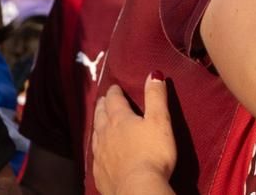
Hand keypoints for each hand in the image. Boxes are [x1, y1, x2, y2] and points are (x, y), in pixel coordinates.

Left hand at [92, 76, 175, 194]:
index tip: (114, 87)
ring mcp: (100, 155)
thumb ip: (156, 97)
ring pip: (96, 135)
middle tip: (103, 100)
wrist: (137, 189)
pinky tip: (99, 152)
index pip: (114, 100)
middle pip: (100, 116)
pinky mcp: (100, 173)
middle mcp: (105, 134)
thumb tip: (153, 73)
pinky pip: (95, 156)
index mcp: (120, 119)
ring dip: (97, 125)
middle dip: (102, 106)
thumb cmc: (152, 153)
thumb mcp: (160, 121)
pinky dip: (97, 148)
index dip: (114, 92)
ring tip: (99, 121)